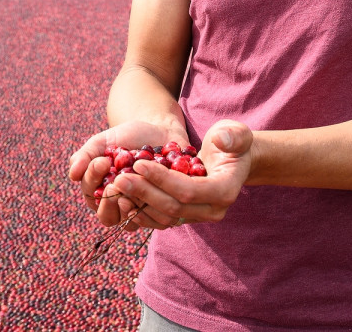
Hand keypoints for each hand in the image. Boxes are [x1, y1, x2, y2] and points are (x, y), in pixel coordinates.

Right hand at [67, 119, 186, 226]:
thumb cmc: (128, 137)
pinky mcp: (158, 210)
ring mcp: (137, 209)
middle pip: (106, 216)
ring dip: (130, 204)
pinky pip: (152, 218)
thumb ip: (86, 155)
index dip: (93, 180)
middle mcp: (116, 205)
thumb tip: (72, 174)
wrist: (160, 131)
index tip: (103, 161)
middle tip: (117, 180)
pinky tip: (154, 189)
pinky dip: (151, 207)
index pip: (90, 194)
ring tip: (136, 184)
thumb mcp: (104, 141)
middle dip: (110, 198)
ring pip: (128, 222)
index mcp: (99, 191)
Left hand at [111, 120, 252, 227]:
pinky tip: (123, 199)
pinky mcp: (187, 217)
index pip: (188, 190)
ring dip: (139, 203)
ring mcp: (199, 217)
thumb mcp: (235, 132)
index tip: (139, 163)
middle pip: (173, 207)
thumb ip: (232, 135)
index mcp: (225, 190)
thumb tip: (221, 140)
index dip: (162, 179)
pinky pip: (161, 220)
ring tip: (116, 187)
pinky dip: (141, 211)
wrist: (233, 159)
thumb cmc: (232, 141)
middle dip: (144, 192)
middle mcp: (213, 210)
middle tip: (119, 178)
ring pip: (164, 217)